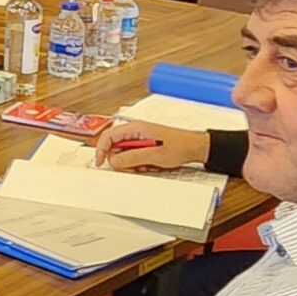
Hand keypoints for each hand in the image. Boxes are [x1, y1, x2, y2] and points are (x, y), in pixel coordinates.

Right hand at [92, 122, 210, 172]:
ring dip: (131, 163)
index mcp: (136, 128)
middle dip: (121, 160)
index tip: (100, 162)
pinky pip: (133, 155)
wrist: (196, 147)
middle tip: (133, 167)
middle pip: (115, 146)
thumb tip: (114, 160)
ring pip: (124, 153)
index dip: (101, 149)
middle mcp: (136, 132)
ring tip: (146, 166)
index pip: (108, 136)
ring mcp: (140, 138)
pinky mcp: (145, 145)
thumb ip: (132, 157)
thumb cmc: (180, 146)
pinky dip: (138, 163)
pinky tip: (149, 165)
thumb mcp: (154, 155)